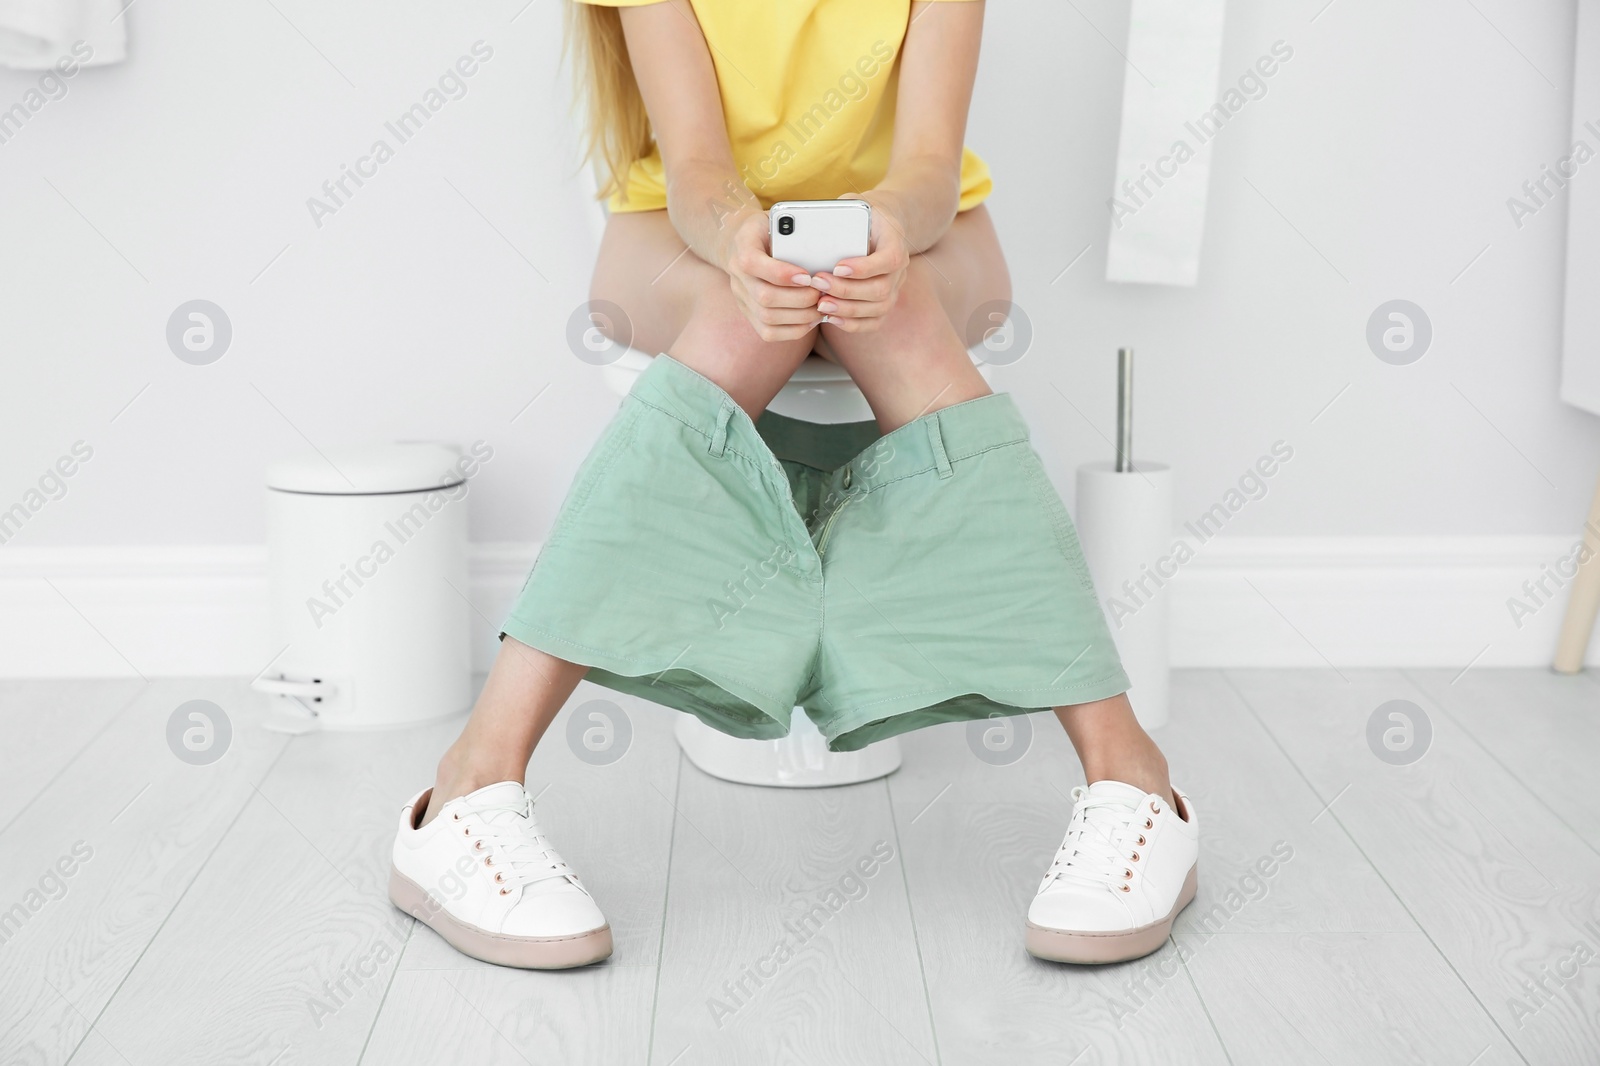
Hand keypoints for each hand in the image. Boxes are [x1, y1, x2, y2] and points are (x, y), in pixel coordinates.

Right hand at [718, 209, 821, 342]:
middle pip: (764, 297)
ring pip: (767, 318)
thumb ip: (794, 230)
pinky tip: (811, 320)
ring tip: (821, 307)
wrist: (743, 244)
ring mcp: (741, 298)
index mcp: (742, 247)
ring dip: (800, 316)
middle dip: (799, 299)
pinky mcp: (749, 314)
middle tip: (822, 293)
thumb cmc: (769, 230)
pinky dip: (794, 330)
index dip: (781, 273)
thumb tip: (820, 243)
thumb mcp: (777, 220)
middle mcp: (737, 276)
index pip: (753, 263)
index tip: (807, 276)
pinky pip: (768, 332)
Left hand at [809, 192, 910, 333]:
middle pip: (881, 289)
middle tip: (818, 283)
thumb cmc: (860, 215)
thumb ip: (838, 213)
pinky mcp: (884, 303)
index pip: (890, 259)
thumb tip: (812, 225)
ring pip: (878, 309)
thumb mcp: (852, 204)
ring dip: (846, 309)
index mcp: (895, 239)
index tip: (837, 267)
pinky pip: (874, 322)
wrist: (880, 226)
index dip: (864, 268)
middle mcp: (900, 268)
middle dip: (846, 290)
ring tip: (820, 303)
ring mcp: (894, 288)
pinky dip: (852, 324)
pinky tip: (830, 317)